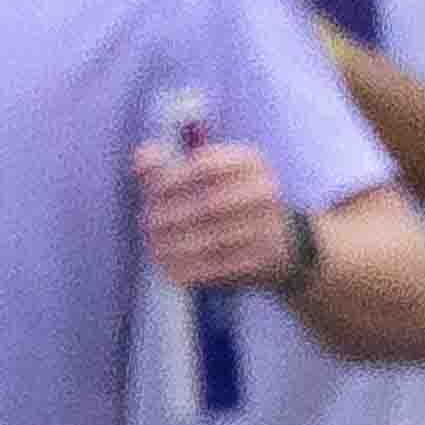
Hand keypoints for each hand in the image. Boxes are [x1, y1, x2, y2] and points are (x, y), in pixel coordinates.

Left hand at [136, 130, 298, 290]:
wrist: (284, 245)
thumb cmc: (230, 205)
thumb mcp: (207, 178)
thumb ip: (169, 167)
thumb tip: (140, 157)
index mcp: (251, 163)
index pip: (204, 166)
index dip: (171, 181)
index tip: (151, 194)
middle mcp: (263, 191)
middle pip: (206, 204)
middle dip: (169, 215)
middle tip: (147, 223)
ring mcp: (266, 226)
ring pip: (211, 239)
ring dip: (174, 244)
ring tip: (153, 246)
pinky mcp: (261, 260)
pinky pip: (217, 266)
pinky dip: (187, 268)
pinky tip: (167, 266)